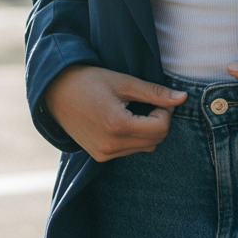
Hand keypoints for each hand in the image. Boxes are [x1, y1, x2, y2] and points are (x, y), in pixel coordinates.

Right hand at [43, 64, 186, 161]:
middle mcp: (111, 146)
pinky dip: (135, 137)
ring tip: (134, 109)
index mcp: (118, 126)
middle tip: (149, 101)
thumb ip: (154, 92)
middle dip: (160, 121)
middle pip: (155, 141)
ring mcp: (104, 154)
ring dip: (148, 130)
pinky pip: (129, 150)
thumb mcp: (124, 82)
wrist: (55, 92)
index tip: (158, 97)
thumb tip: (182, 98)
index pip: (161, 128)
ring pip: (144, 147)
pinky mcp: (99, 156)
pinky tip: (124, 119)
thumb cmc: (89, 80)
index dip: (166, 111)